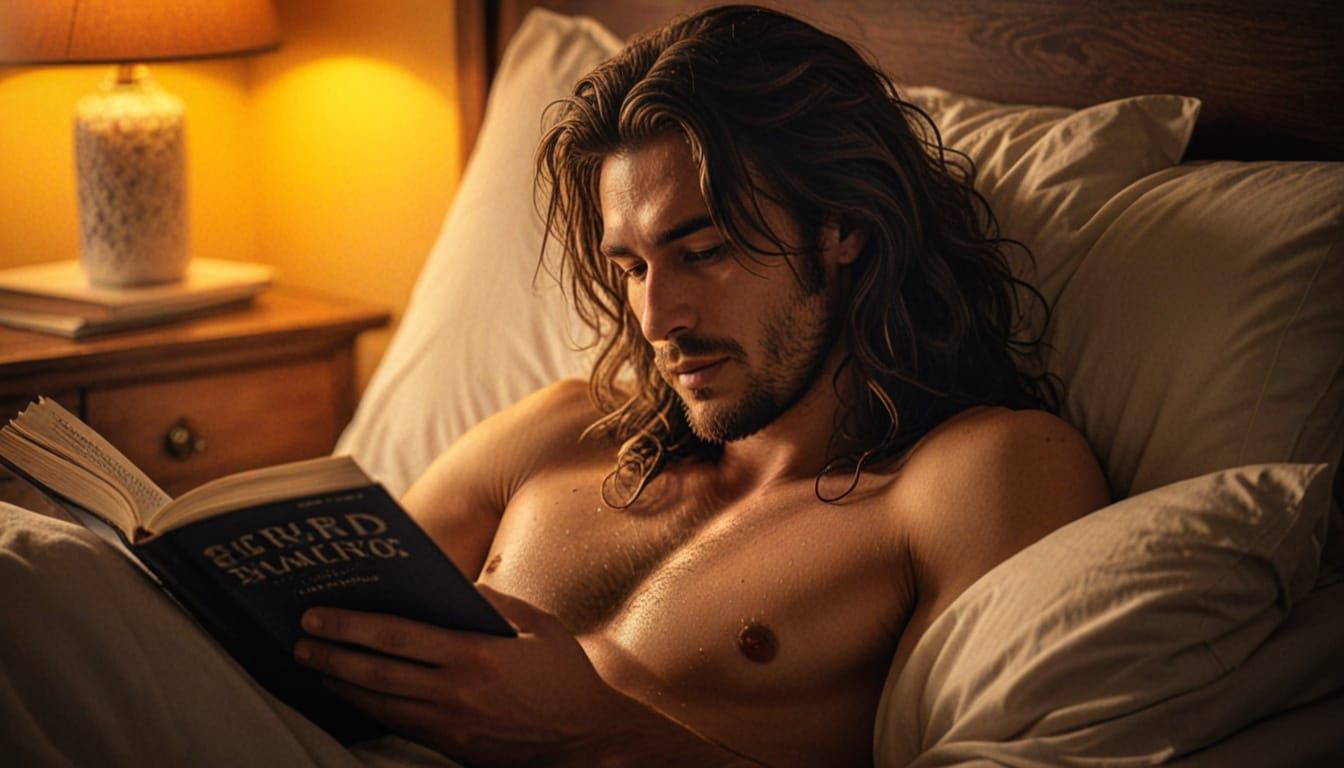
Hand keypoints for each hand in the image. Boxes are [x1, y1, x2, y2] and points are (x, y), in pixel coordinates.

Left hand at [293, 585, 625, 764]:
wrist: (587, 736)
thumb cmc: (564, 674)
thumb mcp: (537, 625)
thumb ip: (492, 602)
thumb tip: (448, 584)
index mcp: (477, 654)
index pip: (399, 637)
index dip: (352, 625)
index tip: (319, 613)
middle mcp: (457, 692)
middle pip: (377, 673)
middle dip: (332, 653)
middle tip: (300, 638)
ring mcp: (452, 725)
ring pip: (381, 704)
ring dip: (341, 683)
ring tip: (313, 663)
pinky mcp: (453, 747)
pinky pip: (399, 725)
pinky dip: (368, 708)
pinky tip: (350, 694)